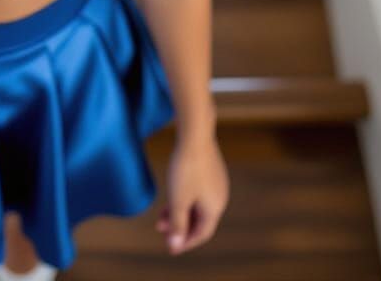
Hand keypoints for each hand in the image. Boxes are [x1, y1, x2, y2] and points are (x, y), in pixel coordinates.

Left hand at [155, 133, 228, 253]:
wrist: (195, 133)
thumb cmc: (186, 168)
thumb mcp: (178, 199)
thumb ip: (177, 224)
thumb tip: (175, 246)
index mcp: (215, 208)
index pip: (202, 234)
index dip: (185, 242)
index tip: (169, 247)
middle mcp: (219, 198)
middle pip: (200, 220)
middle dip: (180, 227)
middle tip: (161, 230)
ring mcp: (216, 183)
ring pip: (197, 206)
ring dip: (180, 213)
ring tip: (161, 215)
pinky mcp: (210, 170)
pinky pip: (197, 193)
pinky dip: (184, 199)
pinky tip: (172, 195)